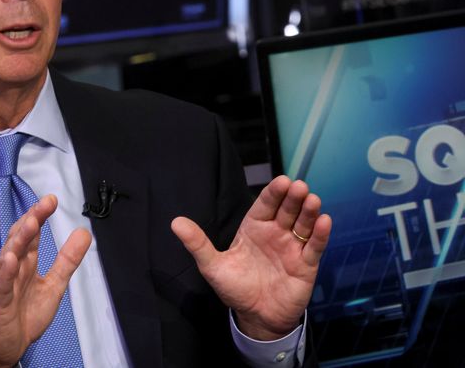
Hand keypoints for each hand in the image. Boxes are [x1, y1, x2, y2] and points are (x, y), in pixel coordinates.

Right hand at [0, 194, 91, 367]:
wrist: (6, 347)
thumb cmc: (24, 315)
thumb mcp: (54, 285)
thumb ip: (67, 260)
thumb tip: (83, 234)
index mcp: (26, 264)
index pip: (32, 234)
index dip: (40, 216)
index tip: (52, 200)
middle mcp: (14, 269)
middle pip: (20, 239)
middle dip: (32, 220)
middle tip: (45, 203)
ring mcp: (5, 284)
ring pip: (10, 256)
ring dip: (19, 239)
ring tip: (31, 223)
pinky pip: (2, 285)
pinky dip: (6, 272)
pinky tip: (11, 259)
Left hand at [171, 176, 331, 340]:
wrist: (256, 318)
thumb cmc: (235, 288)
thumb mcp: (212, 266)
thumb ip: (197, 243)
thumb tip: (175, 222)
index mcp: (254, 228)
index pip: (265, 205)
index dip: (274, 193)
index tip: (282, 181)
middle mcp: (275, 233)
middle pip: (287, 210)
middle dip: (293, 198)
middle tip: (299, 186)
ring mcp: (292, 248)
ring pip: (303, 225)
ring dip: (308, 211)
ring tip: (312, 199)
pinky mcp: (306, 265)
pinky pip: (314, 247)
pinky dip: (320, 234)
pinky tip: (324, 221)